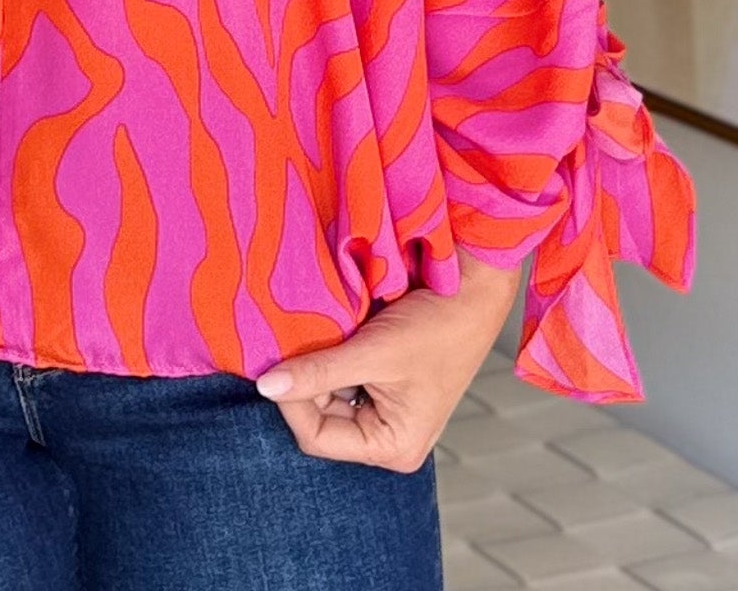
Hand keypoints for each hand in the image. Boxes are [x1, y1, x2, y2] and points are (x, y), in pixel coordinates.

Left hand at [254, 250, 521, 472]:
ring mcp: (385, 412)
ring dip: (316, 365)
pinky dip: (331, 356)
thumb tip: (266, 387)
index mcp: (392, 447)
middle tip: (296, 341)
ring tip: (318, 334)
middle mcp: (388, 438)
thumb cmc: (437, 326)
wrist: (471, 290)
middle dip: (304, 380)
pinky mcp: (383, 386)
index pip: (317, 437)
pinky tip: (333, 333)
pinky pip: (342, 379)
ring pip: (327, 395)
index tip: (276, 363)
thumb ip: (318, 373)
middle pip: (319, 417)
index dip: (291, 402)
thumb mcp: (373, 352)